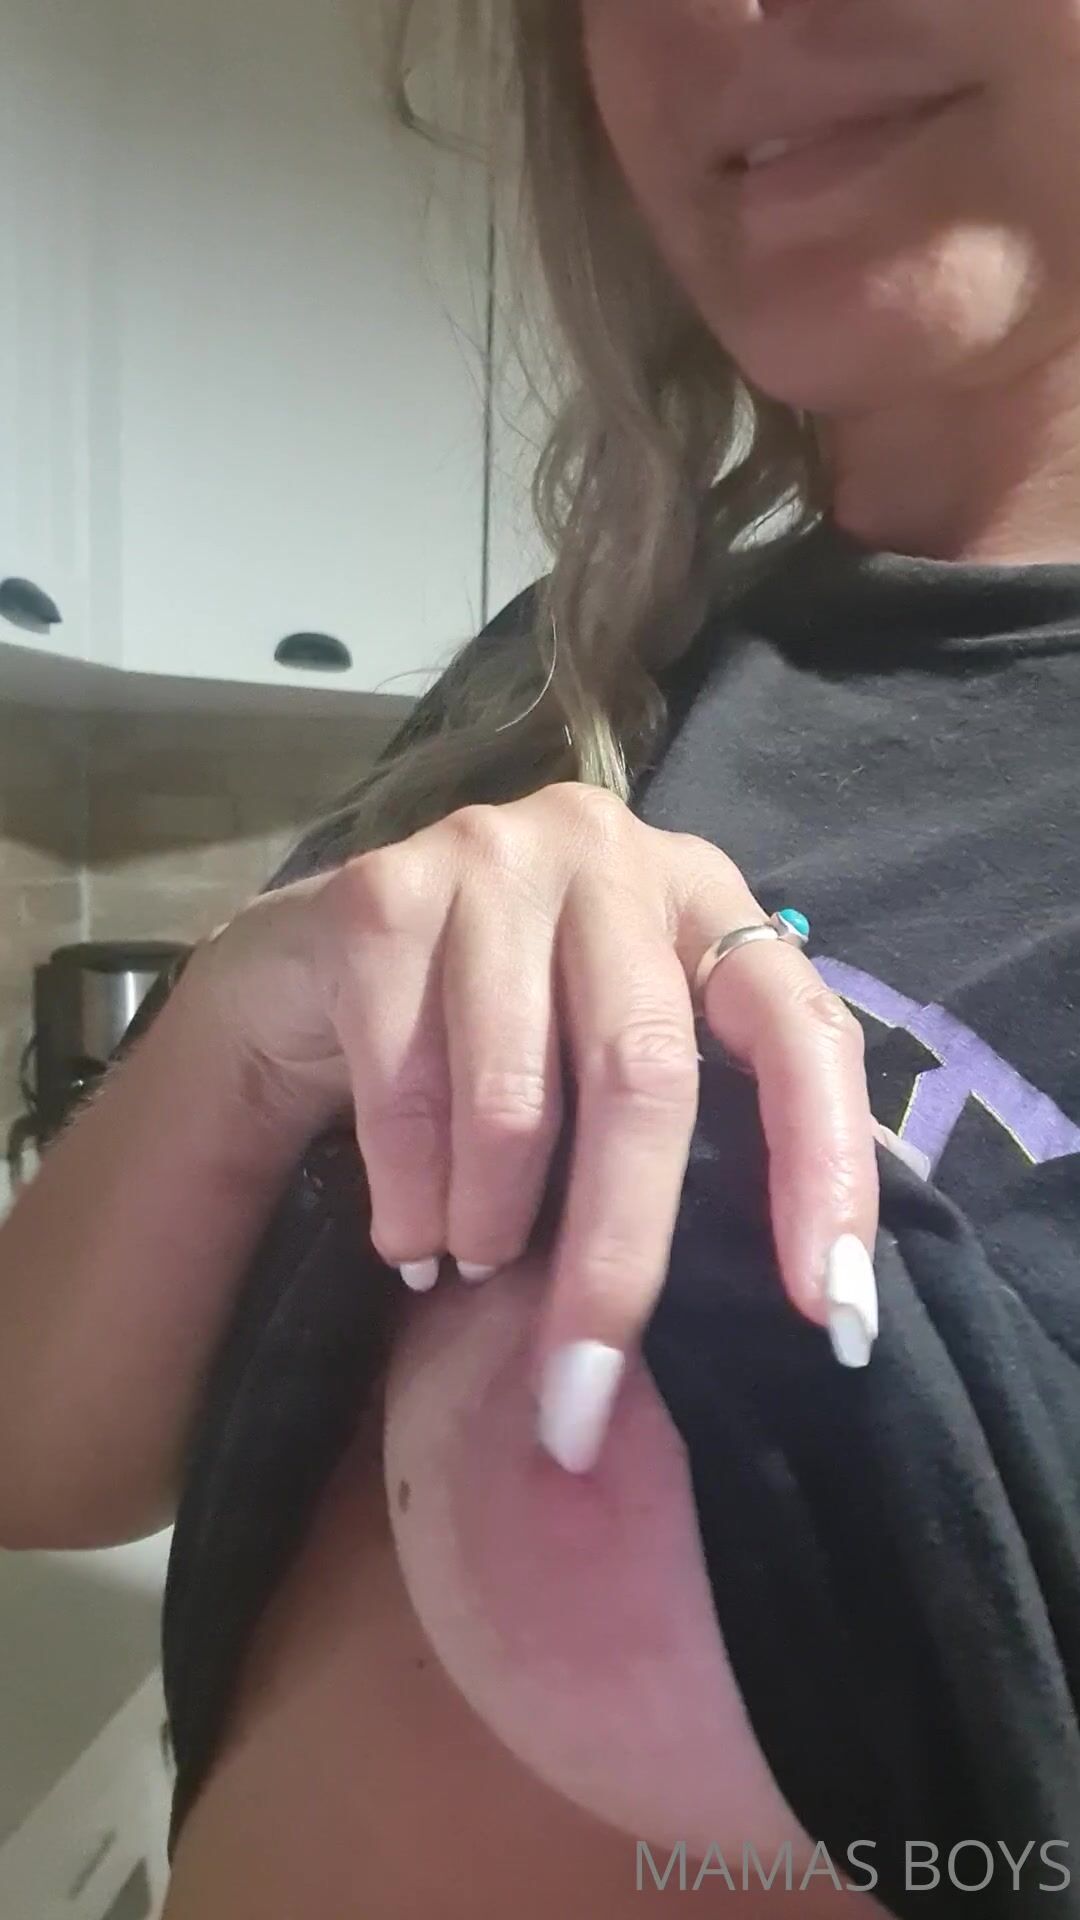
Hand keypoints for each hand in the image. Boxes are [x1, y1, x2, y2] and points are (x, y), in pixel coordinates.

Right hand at [192, 784, 879, 1470]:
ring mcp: (493, 858)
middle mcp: (611, 855)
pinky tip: (406, 1238)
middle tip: (582, 1394)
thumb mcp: (612, 1062)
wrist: (312, 966)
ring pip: (515, 1099)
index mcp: (704, 900)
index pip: (800, 1026)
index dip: (826, 1168)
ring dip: (489, 1226)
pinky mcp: (383, 896)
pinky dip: (409, 1197)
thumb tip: (810, 1305)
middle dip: (618, 1259)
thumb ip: (698, 1131)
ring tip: (467, 1269)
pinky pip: (406, 1091)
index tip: (835, 1314)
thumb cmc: (498, 1032)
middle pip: (645, 1075)